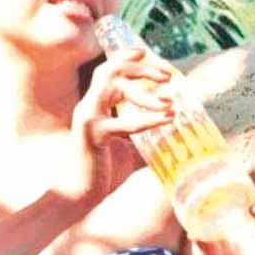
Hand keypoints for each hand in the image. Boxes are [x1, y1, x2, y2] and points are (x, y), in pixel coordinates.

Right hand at [61, 47, 175, 208]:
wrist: (80, 197)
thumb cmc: (104, 172)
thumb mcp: (130, 148)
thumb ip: (146, 136)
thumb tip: (174, 131)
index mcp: (96, 105)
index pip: (109, 69)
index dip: (129, 57)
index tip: (153, 57)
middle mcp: (89, 106)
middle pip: (111, 69)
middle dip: (142, 67)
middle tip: (169, 76)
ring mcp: (88, 118)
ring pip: (112, 84)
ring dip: (144, 88)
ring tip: (169, 99)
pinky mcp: (92, 135)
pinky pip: (122, 121)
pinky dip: (147, 118)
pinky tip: (166, 119)